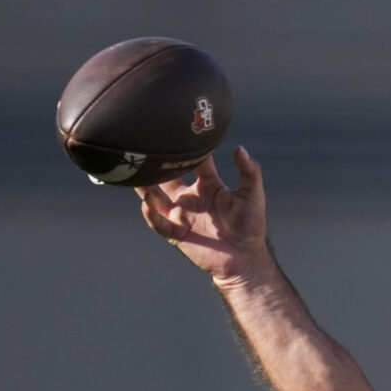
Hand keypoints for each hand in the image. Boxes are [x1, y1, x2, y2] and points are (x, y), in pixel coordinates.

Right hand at [137, 149, 272, 287]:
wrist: (244, 258)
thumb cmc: (251, 226)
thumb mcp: (253, 195)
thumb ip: (250, 172)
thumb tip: (240, 149)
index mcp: (208, 184)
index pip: (194, 160)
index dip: (188, 147)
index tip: (179, 132)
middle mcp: (191, 197)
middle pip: (168, 176)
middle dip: (158, 165)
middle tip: (149, 149)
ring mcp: (182, 215)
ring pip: (157, 198)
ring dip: (146, 188)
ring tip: (137, 175)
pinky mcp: (177, 233)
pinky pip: (159, 223)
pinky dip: (151, 214)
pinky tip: (146, 204)